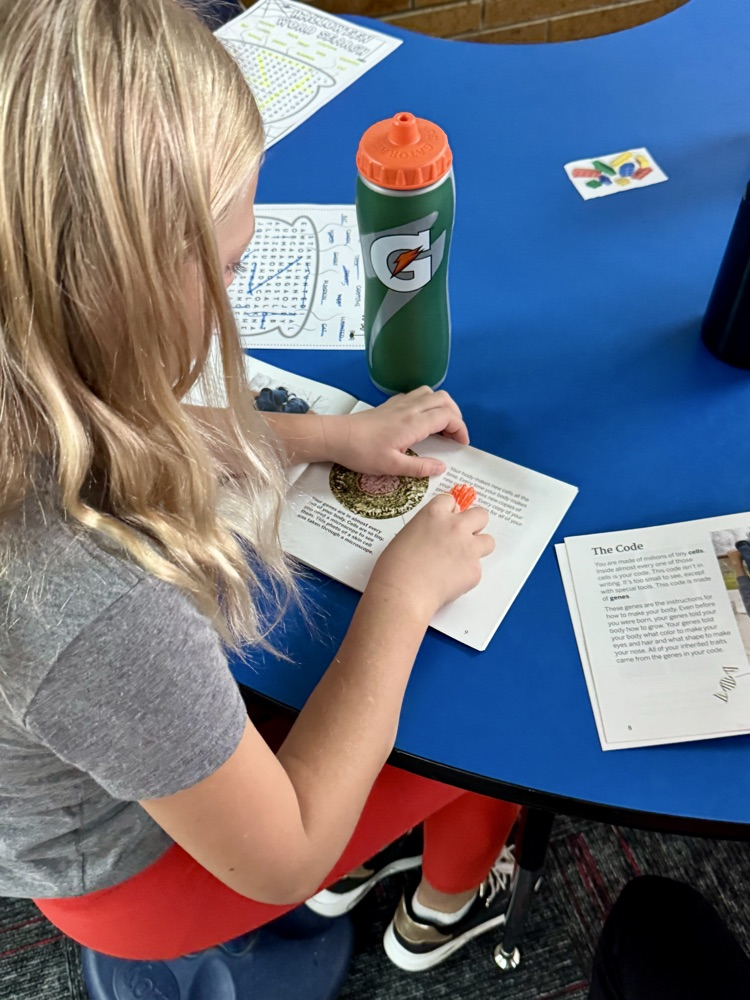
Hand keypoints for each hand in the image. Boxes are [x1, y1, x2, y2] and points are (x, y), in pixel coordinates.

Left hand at [327, 387, 468, 476]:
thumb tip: (441, 468)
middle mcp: (410, 408)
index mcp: (413, 423)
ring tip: (442, 426)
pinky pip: (417, 395)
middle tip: (455, 435)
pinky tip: (422, 420)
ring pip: (431, 393)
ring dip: (443, 406)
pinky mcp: (391, 404)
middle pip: (444, 399)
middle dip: (456, 415)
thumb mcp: (392, 467)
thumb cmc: (362, 453)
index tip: (461, 444)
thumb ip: (419, 468)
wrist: (337, 437)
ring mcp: (400, 403)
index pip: (448, 416)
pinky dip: (428, 403)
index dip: (460, 429)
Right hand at [368, 494, 494, 620]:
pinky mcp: (475, 570)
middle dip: (475, 524)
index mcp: (434, 514)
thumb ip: (428, 529)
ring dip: (478, 548)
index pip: (451, 501)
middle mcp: (455, 527)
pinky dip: (467, 575)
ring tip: (461, 561)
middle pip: (480, 514)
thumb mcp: (406, 535)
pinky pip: (477, 569)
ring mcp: (468, 548)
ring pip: (488, 541)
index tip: (448, 520)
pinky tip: (449, 582)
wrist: (403, 593)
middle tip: (464, 537)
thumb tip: (438, 534)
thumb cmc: (395, 568)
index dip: (450, 512)